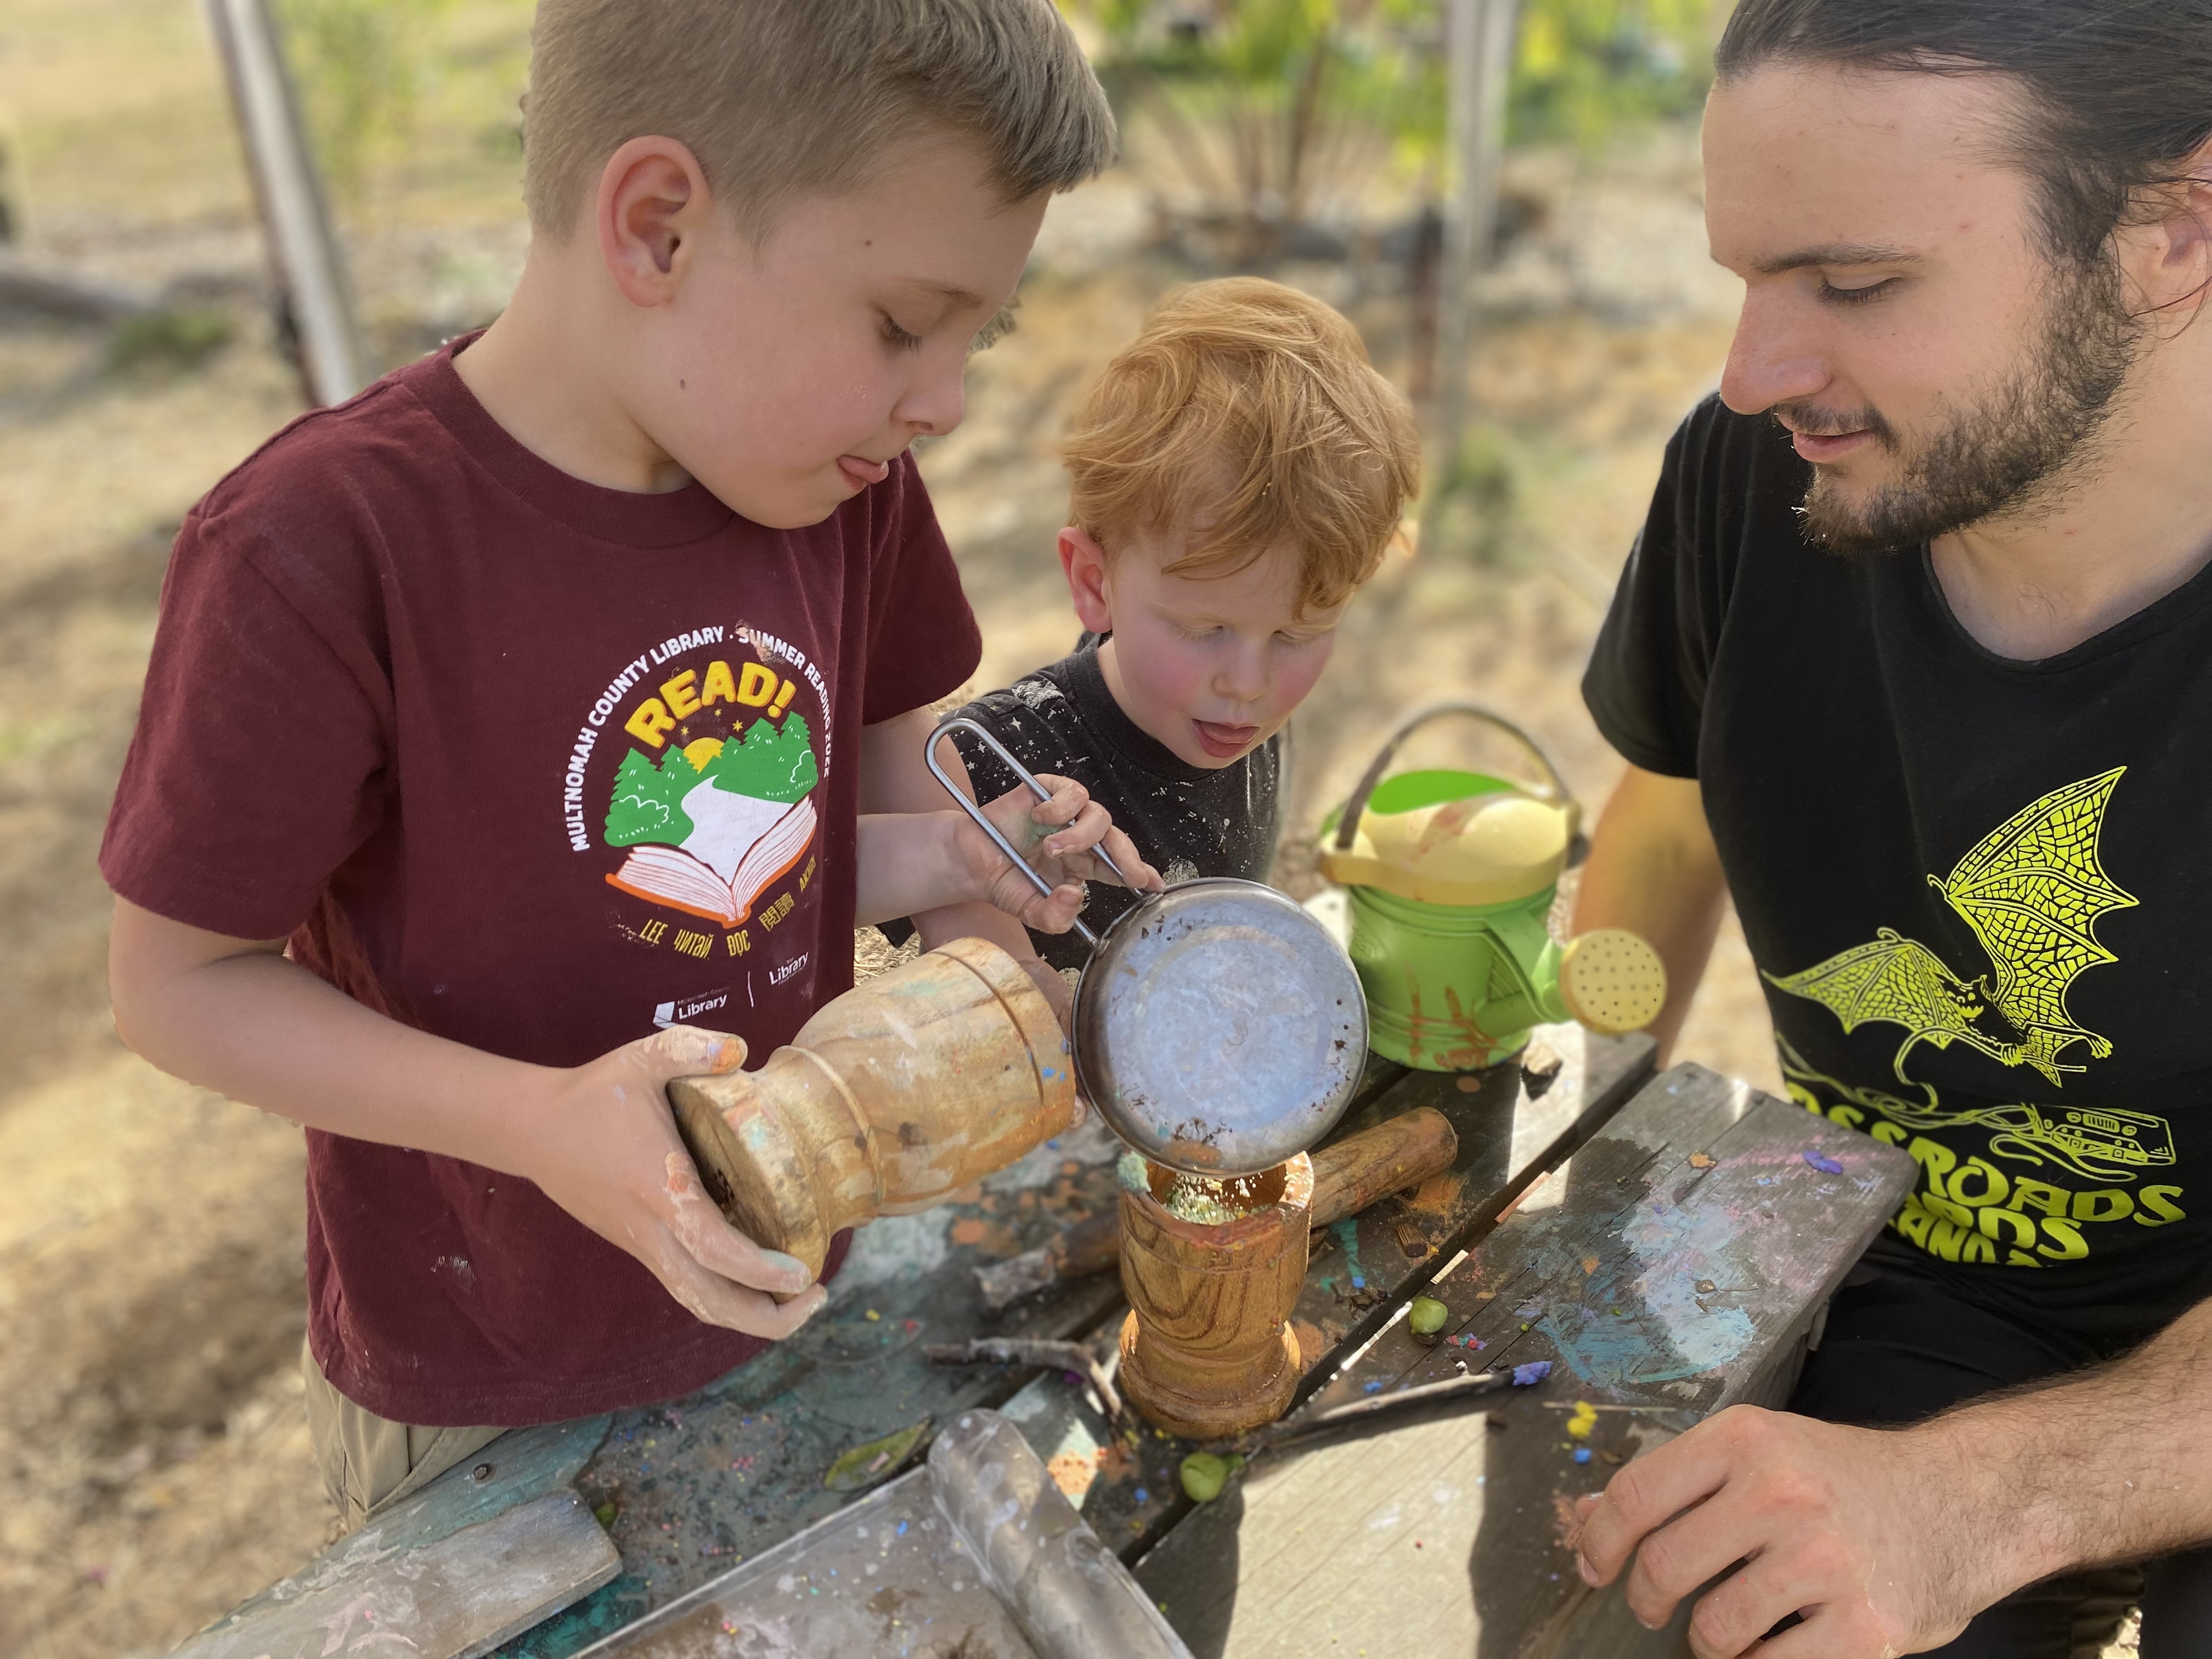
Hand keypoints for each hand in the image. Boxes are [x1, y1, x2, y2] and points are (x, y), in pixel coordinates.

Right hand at [514, 1024, 828, 1338]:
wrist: (531, 1129)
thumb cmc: (593, 1093)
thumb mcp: (642, 1058)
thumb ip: (692, 1049)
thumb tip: (740, 1049)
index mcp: (658, 1188)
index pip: (711, 1246)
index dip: (757, 1269)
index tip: (802, 1273)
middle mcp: (650, 1229)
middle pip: (707, 1299)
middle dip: (765, 1316)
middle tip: (816, 1297)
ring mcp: (641, 1244)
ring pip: (695, 1301)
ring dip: (747, 1314)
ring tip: (796, 1299)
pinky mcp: (637, 1246)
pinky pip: (684, 1285)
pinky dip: (723, 1295)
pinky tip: (756, 1279)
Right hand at [961, 774, 1163, 933]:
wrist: (969, 861)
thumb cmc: (1004, 882)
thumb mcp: (1031, 912)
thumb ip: (1055, 917)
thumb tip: (1076, 895)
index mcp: (1083, 865)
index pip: (1119, 866)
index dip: (1139, 871)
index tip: (1156, 884)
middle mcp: (1080, 838)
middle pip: (1117, 839)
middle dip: (1129, 858)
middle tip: (1128, 875)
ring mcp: (1065, 815)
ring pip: (1098, 815)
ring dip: (1081, 836)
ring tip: (1052, 850)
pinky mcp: (1048, 791)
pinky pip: (1071, 792)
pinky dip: (1059, 807)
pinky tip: (1039, 818)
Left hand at [1571, 1405, 1988, 1657]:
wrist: (1961, 1501)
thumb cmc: (1844, 1479)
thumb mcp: (1759, 1453)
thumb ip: (1676, 1483)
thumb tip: (1586, 1518)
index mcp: (1745, 1440)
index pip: (1636, 1494)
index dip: (1599, 1541)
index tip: (1594, 1568)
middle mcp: (1781, 1492)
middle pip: (1663, 1567)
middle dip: (1646, 1600)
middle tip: (1656, 1608)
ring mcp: (1825, 1559)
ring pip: (1713, 1629)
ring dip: (1708, 1641)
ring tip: (1727, 1627)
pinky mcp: (1864, 1625)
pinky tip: (1772, 1645)